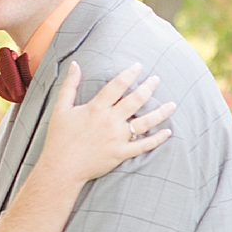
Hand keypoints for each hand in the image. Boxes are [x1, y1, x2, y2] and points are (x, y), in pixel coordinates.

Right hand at [38, 61, 174, 183]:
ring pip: (145, 122)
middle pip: (135, 100)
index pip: (117, 85)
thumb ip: (69, 85)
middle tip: (156, 79)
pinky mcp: (120, 153)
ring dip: (160, 112)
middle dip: (148, 87)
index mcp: (96, 108)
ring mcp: (117, 138)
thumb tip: (75, 64)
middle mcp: (109, 121)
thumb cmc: (59, 138)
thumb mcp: (61, 108)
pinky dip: (157, 139)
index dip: (130, 74)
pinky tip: (167, 132)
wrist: (61, 168)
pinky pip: (143, 146)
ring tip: (172, 104)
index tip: (139, 66)